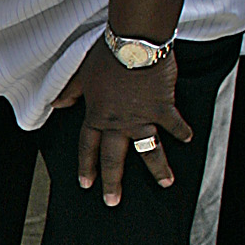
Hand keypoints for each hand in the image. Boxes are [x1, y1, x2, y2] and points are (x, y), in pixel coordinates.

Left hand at [54, 40, 189, 205]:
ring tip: (164, 183)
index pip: (88, 147)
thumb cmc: (106, 55)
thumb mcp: (81, 73)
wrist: (134, 43)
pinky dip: (182, 131)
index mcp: (96, 115)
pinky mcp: (163, 107)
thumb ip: (70, 92)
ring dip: (157, 168)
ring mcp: (141, 118)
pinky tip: (188, 139)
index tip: (87, 184)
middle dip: (113, 182)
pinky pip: (174, 124)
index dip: (86, 166)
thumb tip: (56, 104)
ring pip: (148, 150)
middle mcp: (117, 122)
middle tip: (112, 201)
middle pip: (113, 158)